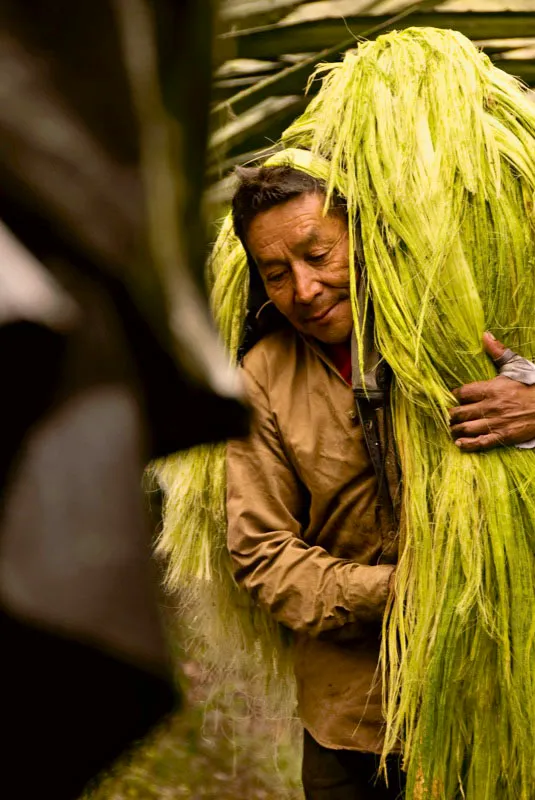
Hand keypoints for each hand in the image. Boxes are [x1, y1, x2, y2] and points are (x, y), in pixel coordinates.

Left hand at [449, 333, 534, 451]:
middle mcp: (490, 407)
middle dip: (452, 413)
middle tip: (449, 414)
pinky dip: (468, 444)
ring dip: (456, 428)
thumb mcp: (515, 367)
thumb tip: (485, 336)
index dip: (456, 395)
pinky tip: (459, 443)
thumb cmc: (531, 385)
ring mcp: (495, 423)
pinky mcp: (502, 436)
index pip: (463, 392)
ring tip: (452, 427)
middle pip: (461, 412)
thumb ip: (498, 352)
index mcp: (491, 388)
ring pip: (467, 427)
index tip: (453, 396)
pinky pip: (480, 442)